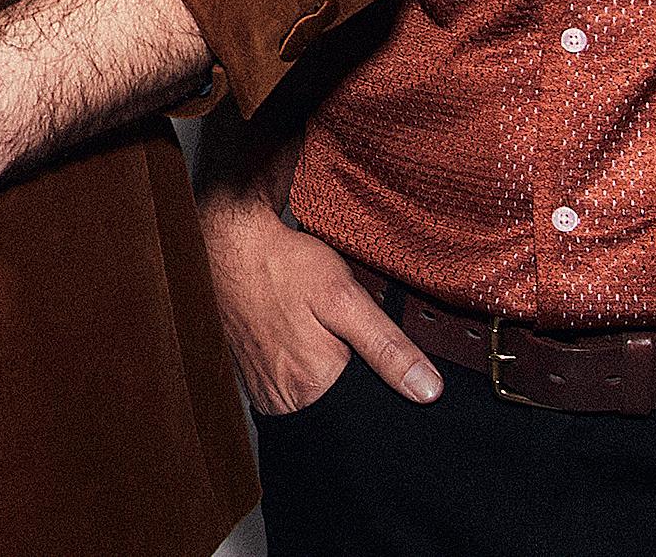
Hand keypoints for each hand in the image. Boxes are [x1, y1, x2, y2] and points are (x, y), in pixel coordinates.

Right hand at [196, 187, 440, 413]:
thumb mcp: (344, 297)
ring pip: (317, 396)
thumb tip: (427, 389)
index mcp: (313, 387)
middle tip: (341, 332)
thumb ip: (386, 346)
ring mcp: (266, 393)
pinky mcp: (254, 380)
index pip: (368, 411)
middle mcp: (285, 401)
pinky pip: (292, 387)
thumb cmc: (283, 265)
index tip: (377, 351)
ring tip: (320, 331)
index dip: (384, 384)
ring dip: (327, 371)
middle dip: (354, 375)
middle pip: (341, 407)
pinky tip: (302, 336)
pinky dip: (304, 367)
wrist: (229, 245)